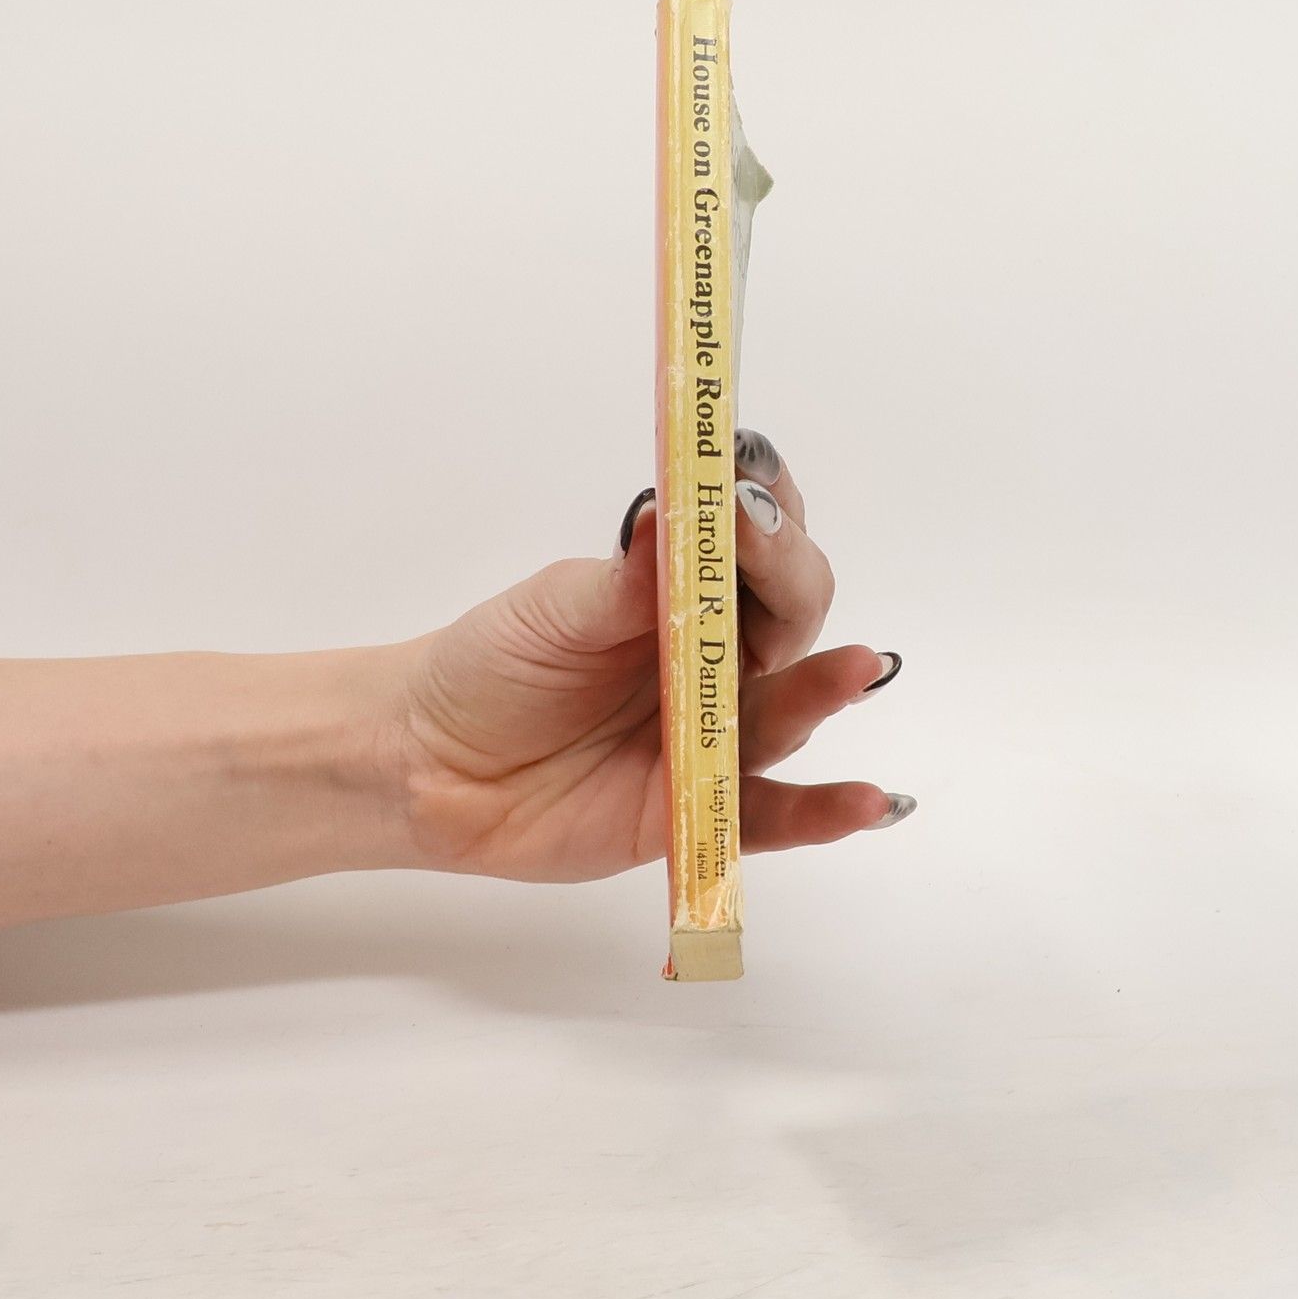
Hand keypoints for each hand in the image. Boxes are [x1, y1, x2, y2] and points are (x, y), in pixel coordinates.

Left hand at [397, 430, 912, 881]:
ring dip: (826, 688)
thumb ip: (620, 580)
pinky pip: (772, 814)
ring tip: (857, 670)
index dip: (765, 513)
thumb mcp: (551, 610)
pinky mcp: (699, 811)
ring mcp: (713, 737)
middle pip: (789, 616)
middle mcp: (715, 661)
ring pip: (788, 709)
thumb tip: (668, 517)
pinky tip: (871, 801)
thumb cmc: (489, 668)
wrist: (426, 764)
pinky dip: (824, 810)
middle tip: (768, 550)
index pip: (756, 543)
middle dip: (790, 580)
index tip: (749, 484)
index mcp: (684, 595)